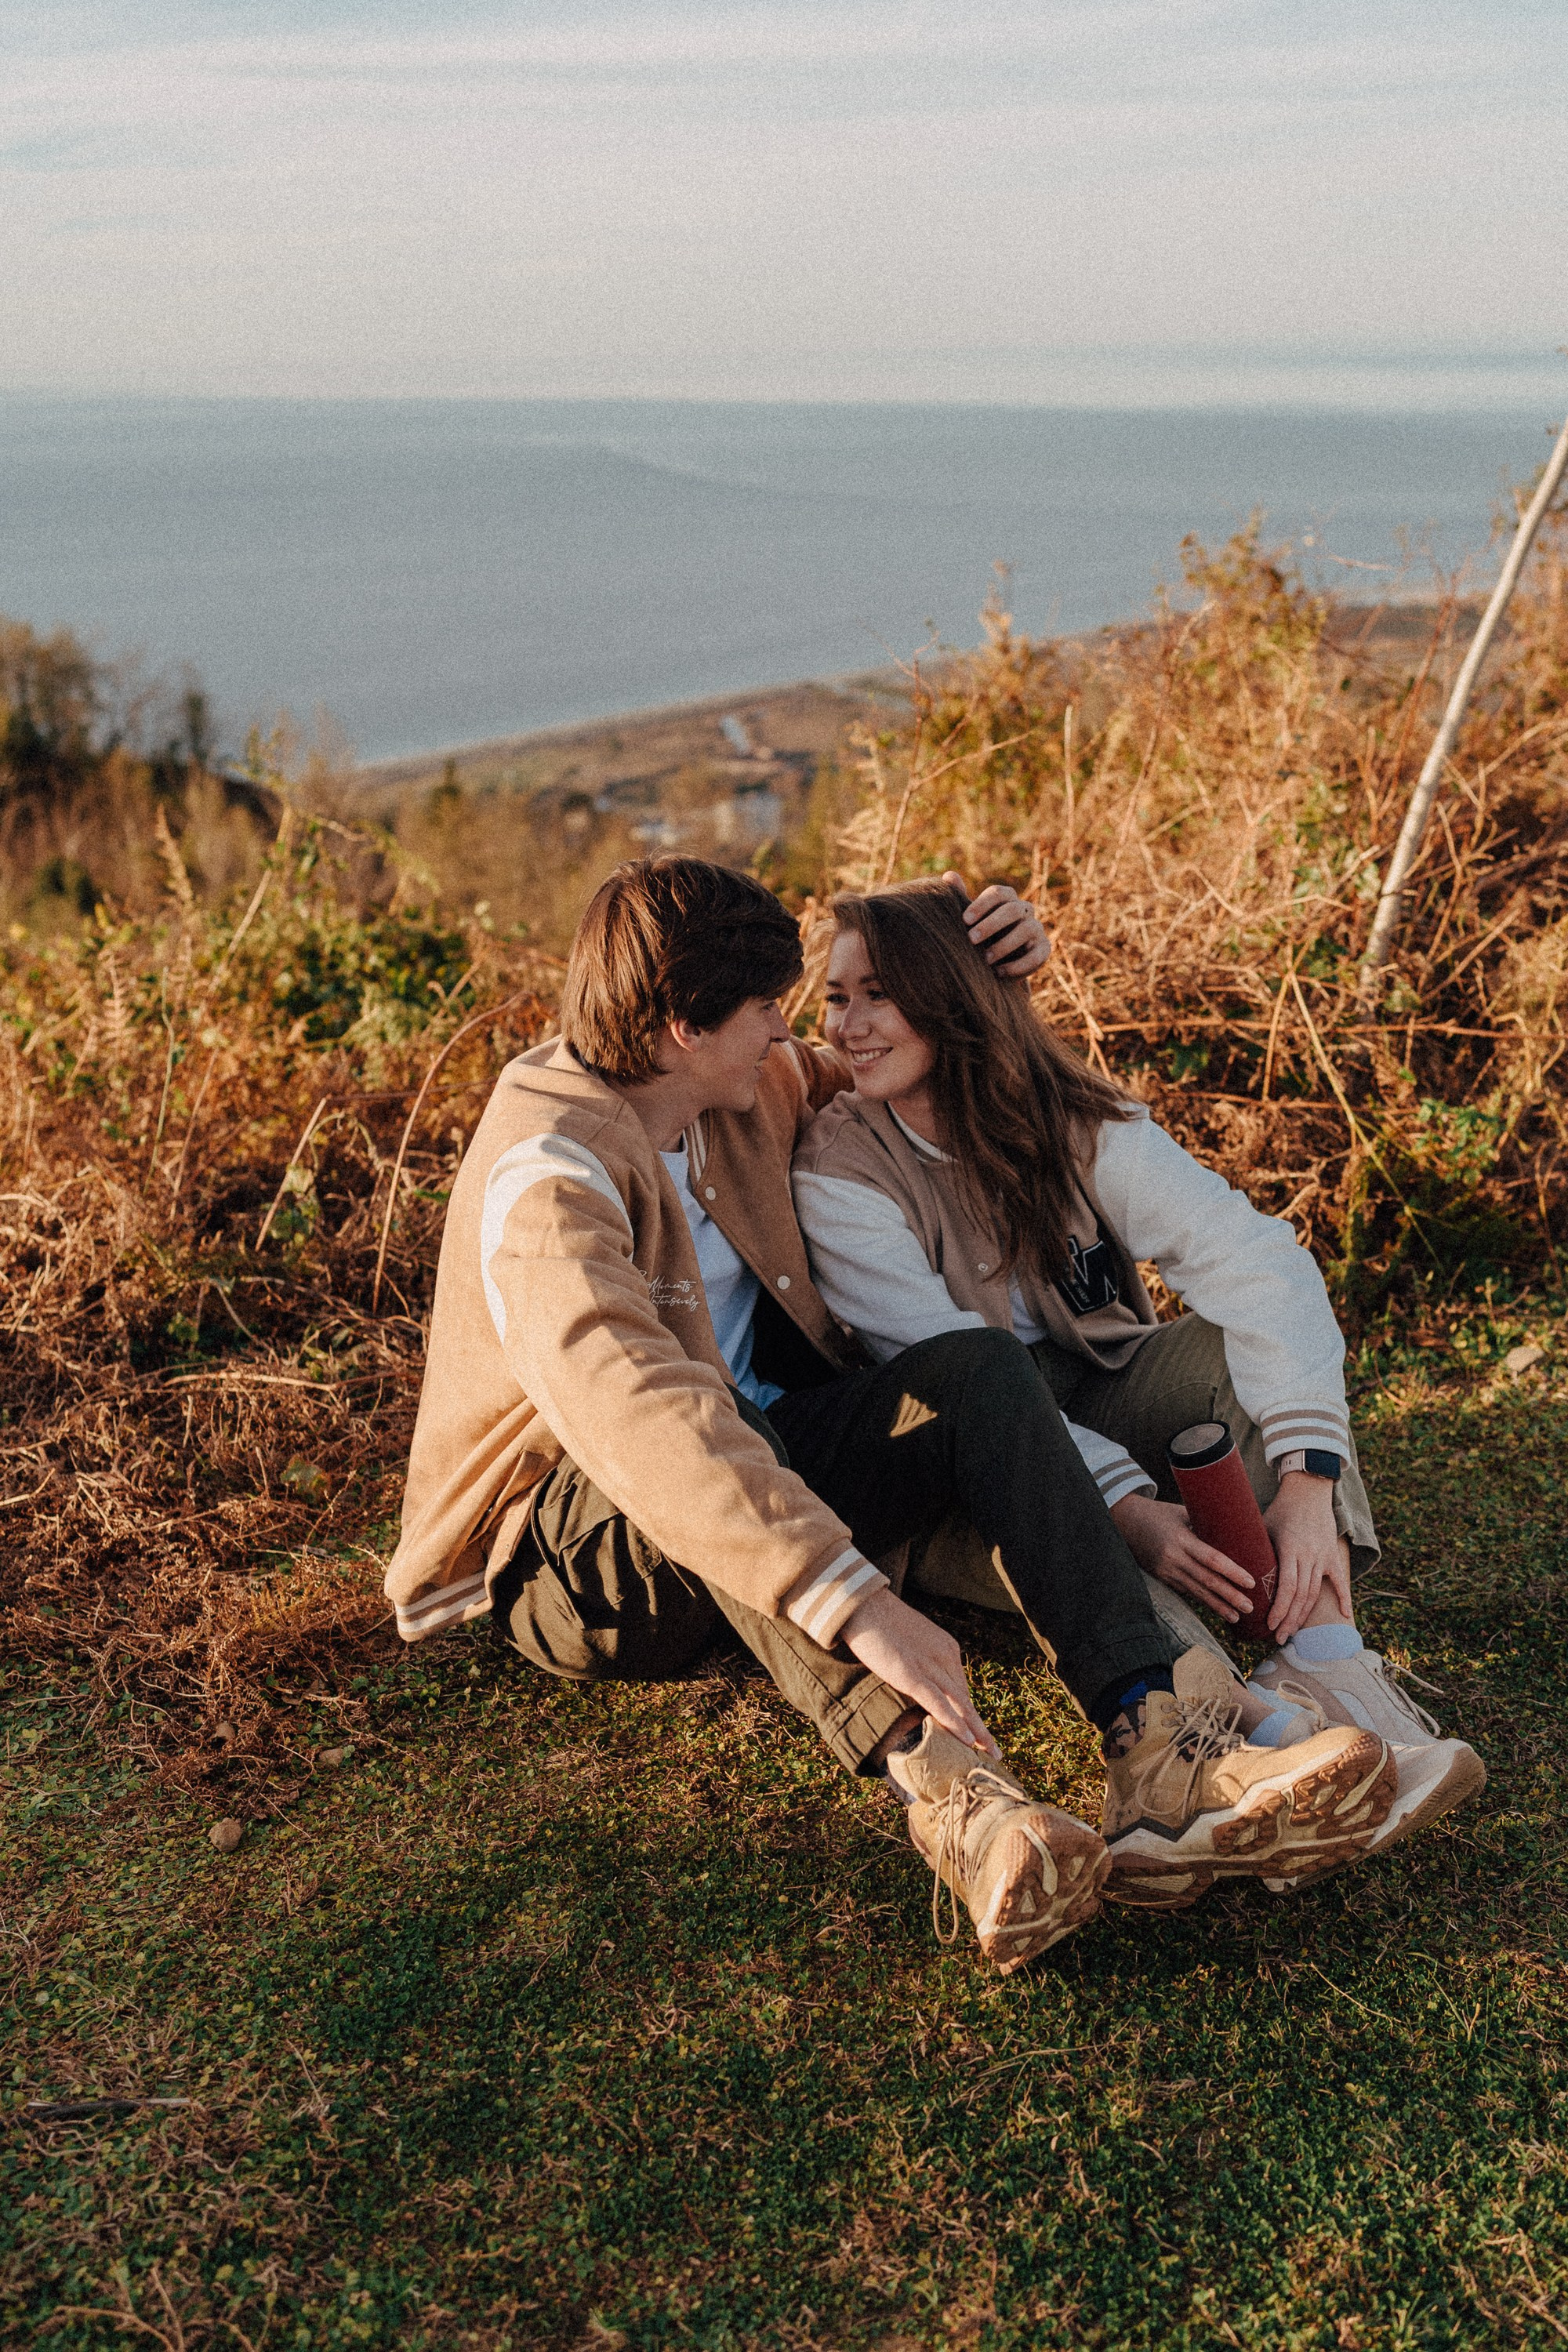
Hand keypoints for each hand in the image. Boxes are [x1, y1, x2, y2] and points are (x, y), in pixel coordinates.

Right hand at [840, 1585, 998, 1754]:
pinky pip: (938, 1704)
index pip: (960, 1687)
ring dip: (976, 1731)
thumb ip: (919, 1659)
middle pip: (966, 1698)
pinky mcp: (911, 1675)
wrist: (862, 1604)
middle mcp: (944, 1656)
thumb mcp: (910, 1641)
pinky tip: (966, 1740)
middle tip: (995, 1750)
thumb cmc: (880, 1621)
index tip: (976, 1733)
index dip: (968, 1713)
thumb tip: (917, 1679)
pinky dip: (954, 1723)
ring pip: (960, 1705)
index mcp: (946, 1647)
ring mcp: (929, 1666)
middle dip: (980, 1727)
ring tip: (989, 1752)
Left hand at [943, 872, 1051, 978]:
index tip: (964, 920)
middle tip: (971, 939)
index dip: (982, 905)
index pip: (998, 893)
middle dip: (991, 924)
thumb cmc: (982, 935)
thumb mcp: (971, 920)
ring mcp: (1036, 928)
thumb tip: (948, 876)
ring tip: (985, 960)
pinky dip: (1018, 965)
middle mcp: (1025, 910)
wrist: (999, 963)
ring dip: (1005, 945)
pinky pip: (1036, 954)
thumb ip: (960, 899)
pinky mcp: (1044, 949)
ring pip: (1027, 929)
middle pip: (1012, 909)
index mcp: (1007, 899)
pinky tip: (999, 972)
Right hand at [1109, 1492, 1255, 1624]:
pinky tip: (1217, 1609)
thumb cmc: (1159, 1513)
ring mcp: (1165, 1571)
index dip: (1232, 1572)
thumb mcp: (1182, 1513)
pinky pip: (1185, 1591)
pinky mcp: (1161, 1578)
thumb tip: (1234, 1533)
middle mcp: (1173, 1558)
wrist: (1124, 1521)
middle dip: (1230, 1596)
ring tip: (1236, 1616)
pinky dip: (1202, 1601)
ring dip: (1218, 1606)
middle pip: (1206, 1580)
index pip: (1211, 1558)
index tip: (1250, 1582)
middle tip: (1250, 1607)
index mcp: (1181, 1539)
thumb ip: (1204, 1525)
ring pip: (1196, 1592)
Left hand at [1264, 1473, 1352, 1641]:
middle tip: (1279, 1638)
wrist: (1308, 1491)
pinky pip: (1340, 1581)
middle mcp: (1309, 1555)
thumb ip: (1252, 1549)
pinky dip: (1344, 1599)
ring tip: (1293, 1633)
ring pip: (1315, 1593)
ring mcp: (1323, 1556)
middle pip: (1301, 1595)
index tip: (1270, 1625)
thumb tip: (1230, 1570)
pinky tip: (1344, 1616)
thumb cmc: (1279, 1510)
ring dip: (1304, 1616)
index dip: (1280, 1608)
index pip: (1286, 1586)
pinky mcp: (1332, 1555)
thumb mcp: (1261, 1527)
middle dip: (1289, 1619)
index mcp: (1290, 1549)